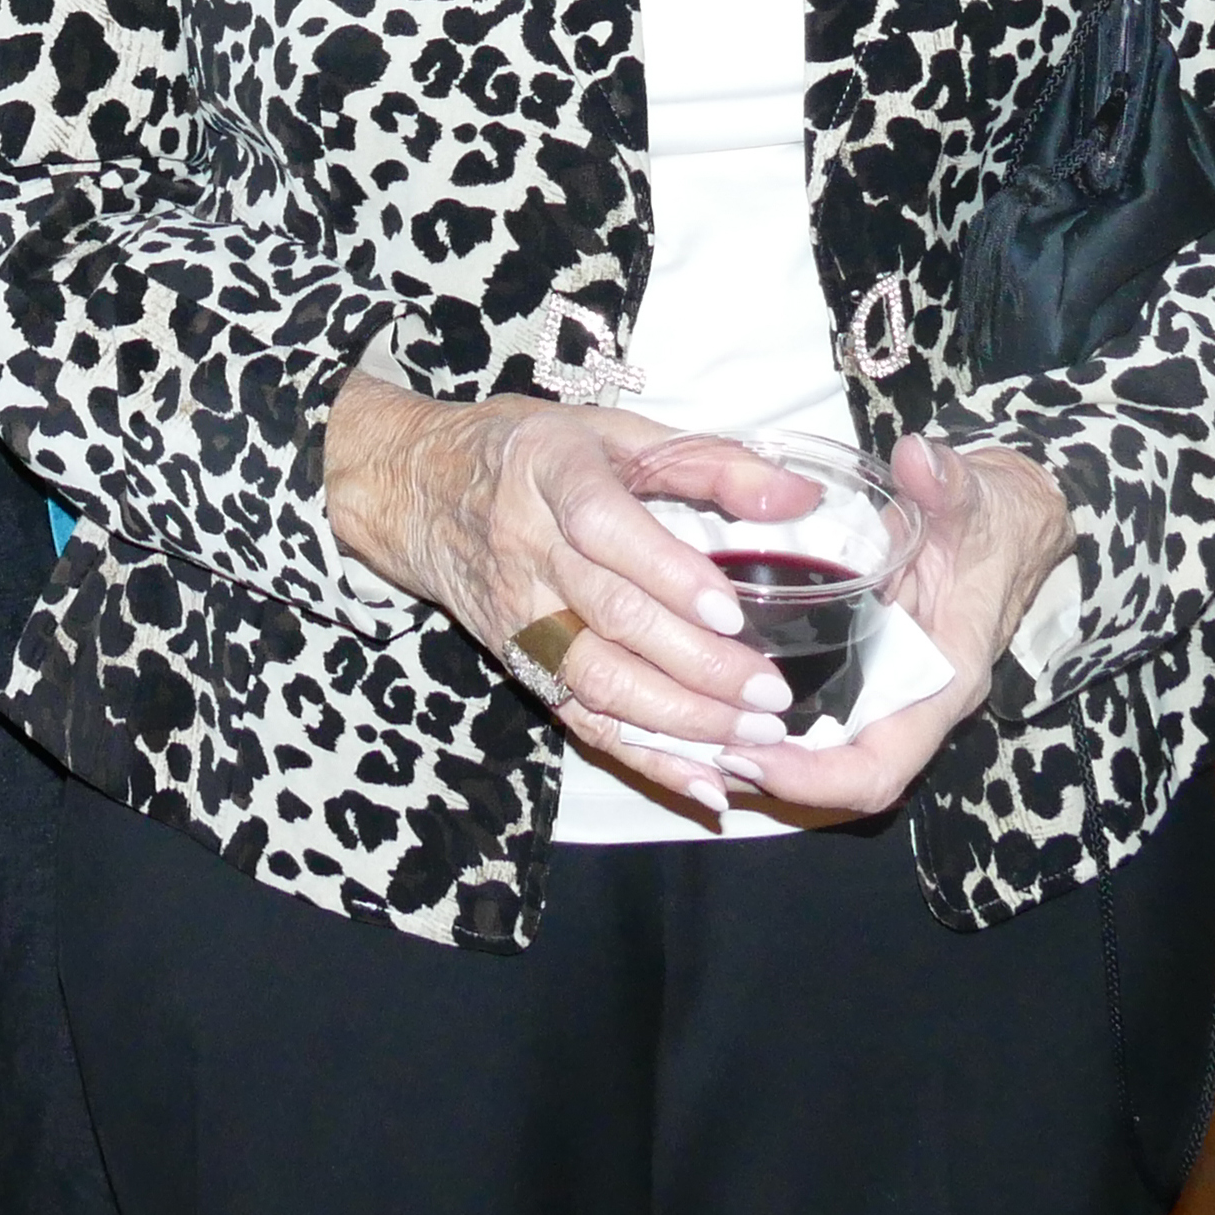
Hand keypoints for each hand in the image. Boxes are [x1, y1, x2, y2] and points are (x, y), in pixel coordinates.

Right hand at [324, 383, 814, 773]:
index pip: (604, 529)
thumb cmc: (529, 453)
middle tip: (770, 694)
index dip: (666, 572)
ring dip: (678, 719)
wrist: (415, 489)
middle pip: (610, 618)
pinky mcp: (519, 664)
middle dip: (696, 665)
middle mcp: (528, 551)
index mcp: (551, 475)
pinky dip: (644, 758)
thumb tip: (799, 498)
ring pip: (596, 681)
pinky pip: (581, 720)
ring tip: (753, 739)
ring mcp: (518, 616)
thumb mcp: (612, 433)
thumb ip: (709, 461)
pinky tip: (702, 781)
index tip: (730, 611)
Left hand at [729, 434, 1074, 818]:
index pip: (879, 768)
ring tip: (686, 736)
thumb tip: (917, 459)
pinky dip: (767, 722)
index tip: (749, 757)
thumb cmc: (995, 519)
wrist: (1012, 521)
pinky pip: (818, 718)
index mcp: (943, 681)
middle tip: (693, 748)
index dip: (814, 779)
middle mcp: (914, 703)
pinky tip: (712, 698)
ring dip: (760, 757)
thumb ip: (946, 482)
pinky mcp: (867, 672)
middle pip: (839, 780)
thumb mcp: (974, 496)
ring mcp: (888, 692)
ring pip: (824, 756)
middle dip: (768, 777)